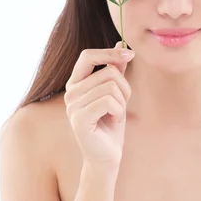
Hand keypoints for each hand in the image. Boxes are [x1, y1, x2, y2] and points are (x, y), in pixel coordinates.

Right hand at [64, 42, 134, 172]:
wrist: (107, 156)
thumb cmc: (111, 124)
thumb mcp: (117, 93)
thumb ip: (116, 70)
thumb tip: (120, 44)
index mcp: (76, 84)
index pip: (88, 56)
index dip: (109, 53)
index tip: (130, 55)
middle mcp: (70, 93)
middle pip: (107, 71)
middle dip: (124, 87)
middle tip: (121, 105)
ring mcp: (72, 106)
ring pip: (110, 86)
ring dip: (122, 102)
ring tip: (116, 114)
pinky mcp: (79, 119)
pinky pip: (108, 101)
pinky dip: (119, 111)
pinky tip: (114, 121)